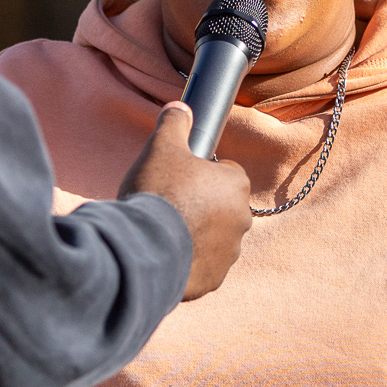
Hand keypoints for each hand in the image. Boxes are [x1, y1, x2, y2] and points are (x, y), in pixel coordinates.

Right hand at [119, 102, 252, 299]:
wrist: (144, 246)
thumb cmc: (159, 192)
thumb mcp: (162, 147)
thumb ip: (175, 124)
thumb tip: (180, 107)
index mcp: (236, 184)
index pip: (226, 173)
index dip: (202, 174)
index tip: (181, 180)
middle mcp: (242, 219)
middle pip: (222, 207)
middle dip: (202, 207)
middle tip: (170, 206)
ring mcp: (230, 252)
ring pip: (214, 238)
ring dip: (196, 235)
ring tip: (165, 233)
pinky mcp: (214, 278)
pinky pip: (203, 266)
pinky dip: (189, 263)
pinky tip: (167, 256)